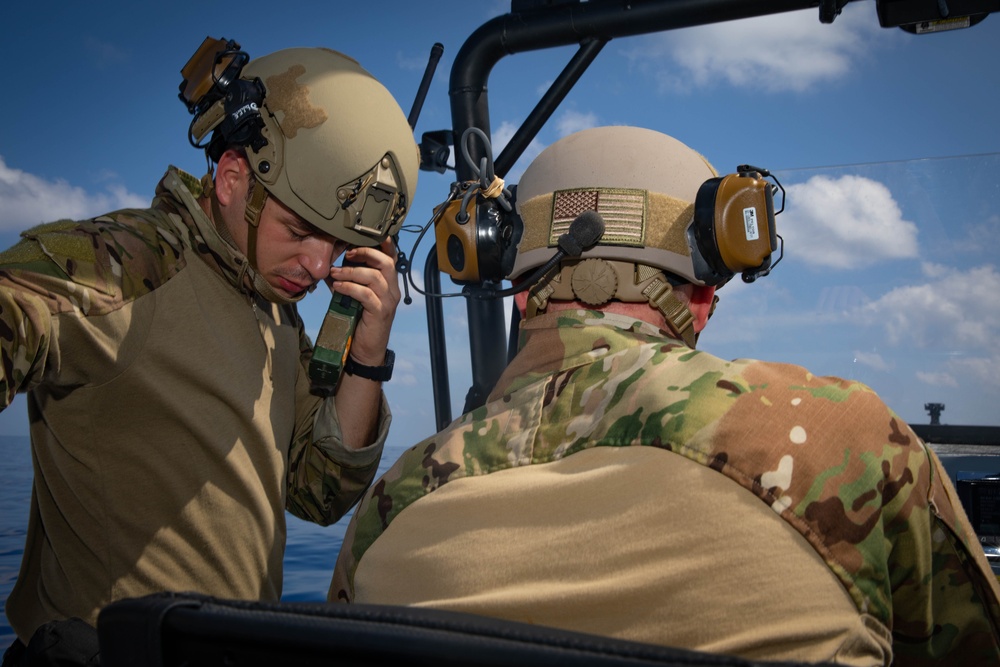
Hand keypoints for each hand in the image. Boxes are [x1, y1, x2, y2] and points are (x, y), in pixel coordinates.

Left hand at [327, 237, 399, 365]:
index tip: (370, 235)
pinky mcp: (380, 313)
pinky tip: (337, 287)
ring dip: (352, 272)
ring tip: (334, 273)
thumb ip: (350, 281)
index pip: (392, 258)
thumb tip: (331, 266)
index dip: (384, 245)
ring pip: (375, 277)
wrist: (366, 350)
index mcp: (389, 284)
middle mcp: (393, 290)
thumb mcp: (355, 297)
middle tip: (347, 253)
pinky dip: (350, 288)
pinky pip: (366, 294)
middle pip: (387, 263)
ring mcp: (388, 302)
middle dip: (366, 254)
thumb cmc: (359, 321)